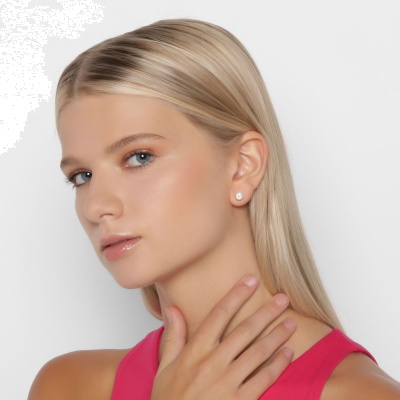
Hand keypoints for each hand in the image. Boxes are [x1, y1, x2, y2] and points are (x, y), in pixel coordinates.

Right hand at [151, 275, 295, 399]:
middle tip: (283, 298)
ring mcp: (228, 383)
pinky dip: (278, 364)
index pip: (219, 314)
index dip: (236, 295)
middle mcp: (213, 363)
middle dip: (266, 312)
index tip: (250, 280)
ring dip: (277, 335)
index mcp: (195, 351)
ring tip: (291, 323)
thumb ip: (173, 336)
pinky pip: (263, 379)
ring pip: (258, 352)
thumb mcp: (164, 367)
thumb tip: (173, 308)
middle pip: (245, 330)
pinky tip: (288, 353)